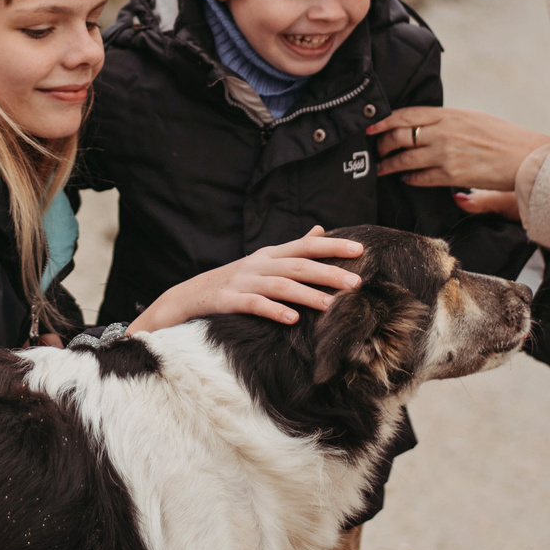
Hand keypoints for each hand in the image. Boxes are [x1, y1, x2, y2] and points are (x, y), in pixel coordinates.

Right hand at [129, 228, 363, 331]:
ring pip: (280, 286)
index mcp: (270, 255)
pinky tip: (292, 319)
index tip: (360, 250)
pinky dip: (274, 310)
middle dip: (328, 272)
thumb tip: (321, 230)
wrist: (189, 297)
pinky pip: (254, 305)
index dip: (332, 247)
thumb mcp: (264, 261)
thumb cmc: (234, 281)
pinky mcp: (228, 301)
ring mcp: (243, 282)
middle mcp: (258, 264)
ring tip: (331, 305)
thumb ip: (293, 248)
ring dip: (307, 295)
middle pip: (298, 265)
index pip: (306, 246)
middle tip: (356, 282)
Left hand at [370, 106, 549, 192]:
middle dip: (382, 144)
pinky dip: (409, 178)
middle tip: (376, 150)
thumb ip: (448, 121)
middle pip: (400, 135)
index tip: (372, 126)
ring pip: (405, 158)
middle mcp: (444, 132)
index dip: (384, 121)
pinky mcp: (452, 175)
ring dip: (389, 164)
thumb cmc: (503, 137)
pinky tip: (405, 179)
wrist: (525, 157)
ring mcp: (446, 154)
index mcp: (449, 114)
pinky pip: (421, 177)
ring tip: (382, 168)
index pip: (407, 114)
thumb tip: (426, 128)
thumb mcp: (472, 118)